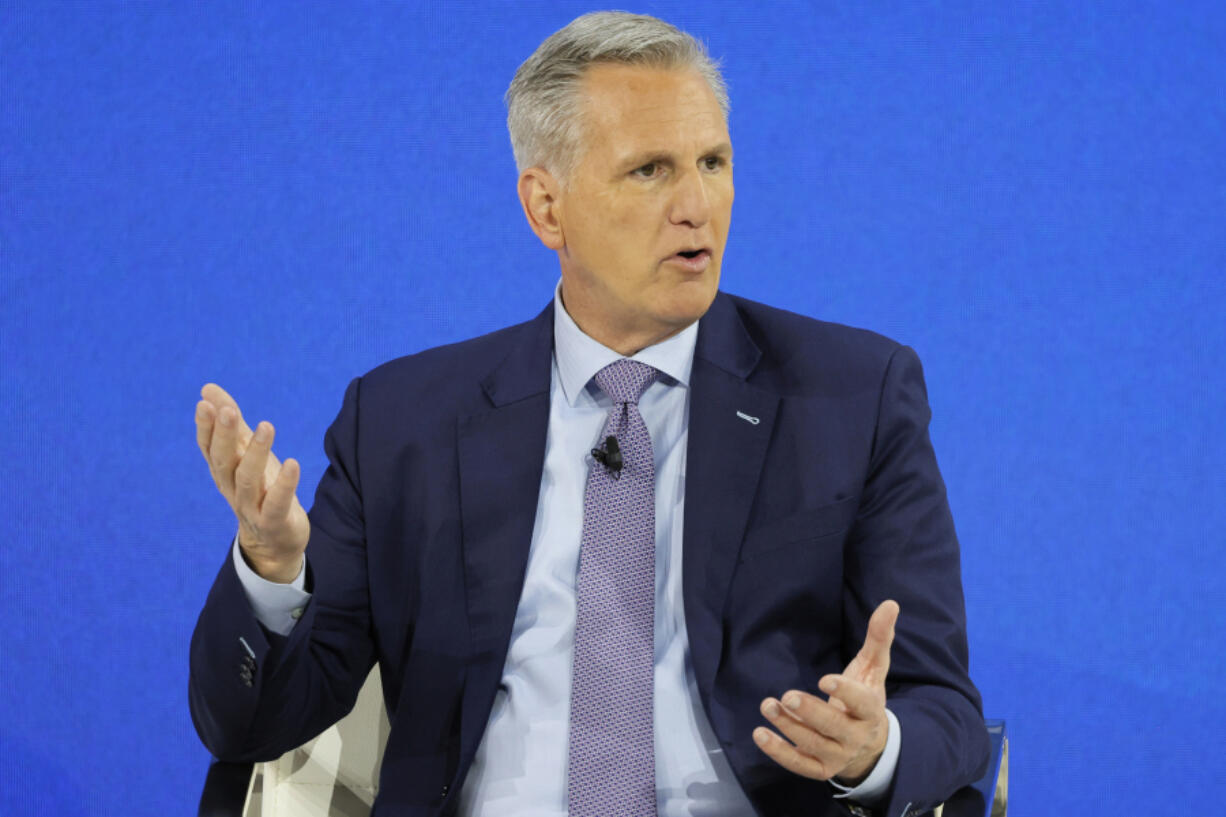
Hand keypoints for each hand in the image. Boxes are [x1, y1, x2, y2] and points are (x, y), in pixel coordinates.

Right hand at [195, 383, 309, 582]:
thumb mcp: (246, 454)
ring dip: (255, 453)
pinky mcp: (273, 521)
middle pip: (222, 462)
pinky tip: (292, 463)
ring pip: (247, 480)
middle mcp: (231, 489)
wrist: (275, 541)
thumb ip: (231, 423)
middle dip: (224, 436)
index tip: (205, 403)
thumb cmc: (260, 489)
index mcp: (223, 472)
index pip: (208, 448)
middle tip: (228, 410)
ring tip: (266, 426)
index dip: (206, 427)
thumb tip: (208, 389)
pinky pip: (276, 504)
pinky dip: (284, 485)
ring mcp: (251, 507)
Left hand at [754, 600, 898, 783]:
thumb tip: (890, 603)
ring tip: (768, 704)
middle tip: (787, 695)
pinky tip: (759, 733)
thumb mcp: (873, 668)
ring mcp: (837, 755)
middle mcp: (856, 737)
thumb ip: (878, 637)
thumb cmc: (865, 698)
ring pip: (813, 744)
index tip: (823, 679)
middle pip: (834, 727)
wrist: (867, 745)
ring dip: (788, 726)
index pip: (862, 703)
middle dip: (810, 711)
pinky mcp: (819, 768)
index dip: (844, 693)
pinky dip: (778, 752)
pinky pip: (798, 763)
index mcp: (871, 711)